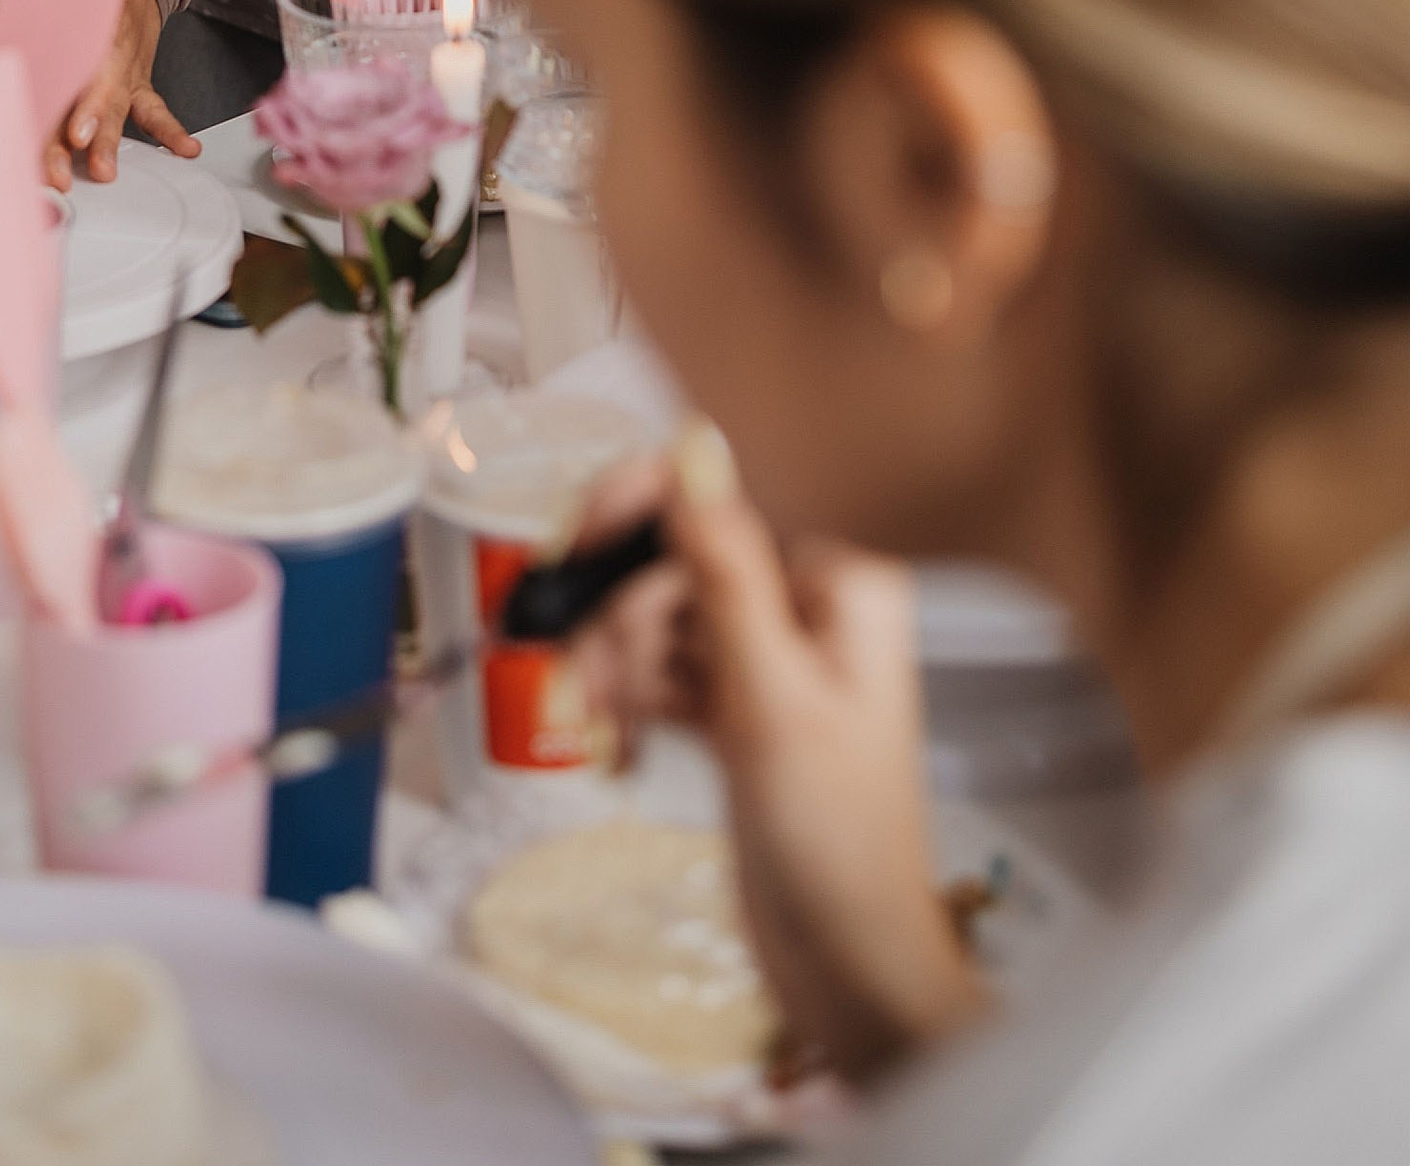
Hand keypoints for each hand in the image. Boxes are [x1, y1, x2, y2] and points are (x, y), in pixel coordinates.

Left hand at [49, 0, 198, 188]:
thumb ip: (12, 24)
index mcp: (73, 35)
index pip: (63, 72)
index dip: (62, 97)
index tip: (68, 124)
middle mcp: (99, 60)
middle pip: (87, 99)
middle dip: (81, 128)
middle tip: (74, 150)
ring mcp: (120, 76)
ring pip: (115, 109)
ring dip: (109, 139)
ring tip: (104, 167)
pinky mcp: (135, 86)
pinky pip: (154, 110)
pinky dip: (170, 130)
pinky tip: (186, 148)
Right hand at [570, 428, 986, 1083]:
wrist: (850, 970)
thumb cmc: (836, 846)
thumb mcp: (771, 698)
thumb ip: (728, 570)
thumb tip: (696, 451)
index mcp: (837, 586)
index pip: (713, 506)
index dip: (634, 515)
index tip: (571, 547)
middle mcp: (806, 610)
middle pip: (674, 565)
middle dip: (623, 621)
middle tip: (592, 682)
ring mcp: (769, 665)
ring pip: (658, 621)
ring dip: (618, 667)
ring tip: (604, 726)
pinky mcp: (738, 715)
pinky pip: (663, 674)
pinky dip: (632, 700)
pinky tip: (617, 743)